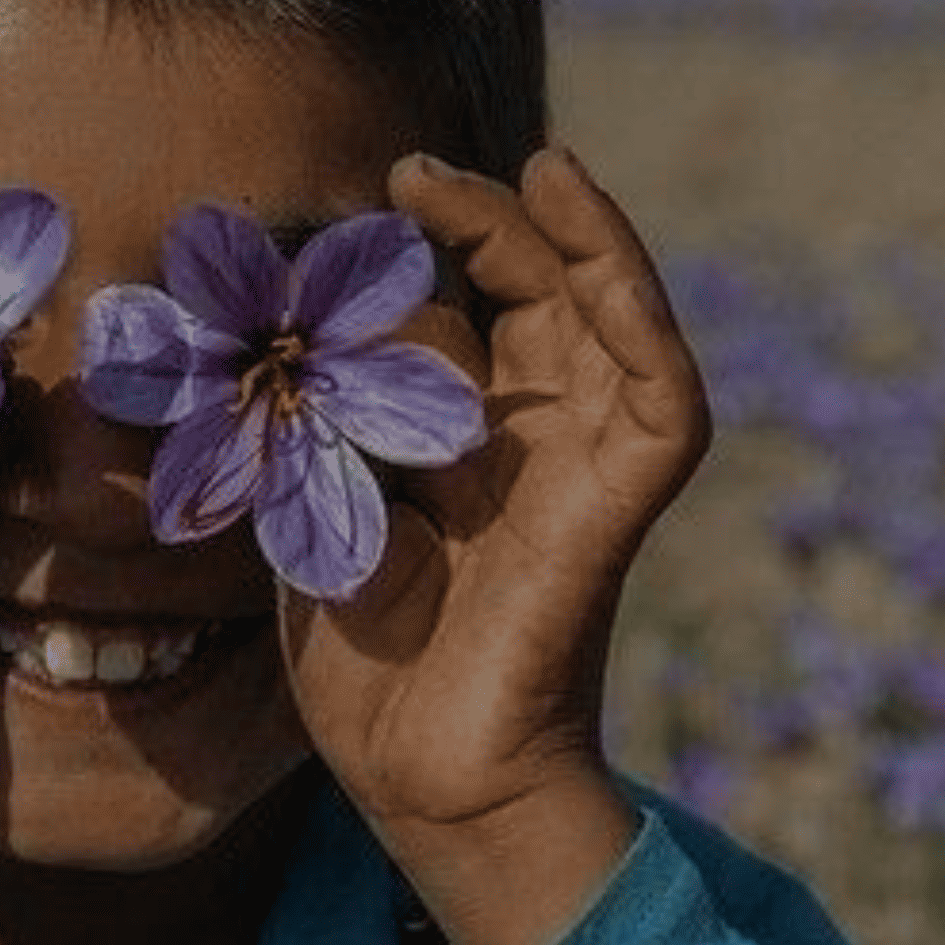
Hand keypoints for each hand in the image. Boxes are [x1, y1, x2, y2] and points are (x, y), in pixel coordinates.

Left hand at [282, 148, 710, 944]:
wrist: (418, 776)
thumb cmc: (366, 664)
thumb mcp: (314, 514)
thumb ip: (313, 429)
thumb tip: (277, 342)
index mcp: (471, 441)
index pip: (477, 309)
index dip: (440, 244)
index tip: (375, 195)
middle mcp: (539, 442)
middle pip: (544, 294)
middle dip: (490, 220)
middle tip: (412, 171)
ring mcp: (586, 471)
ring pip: (618, 322)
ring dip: (584, 238)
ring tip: (534, 168)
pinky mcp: (618, 512)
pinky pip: (667, 402)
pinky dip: (646, 317)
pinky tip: (601, 256)